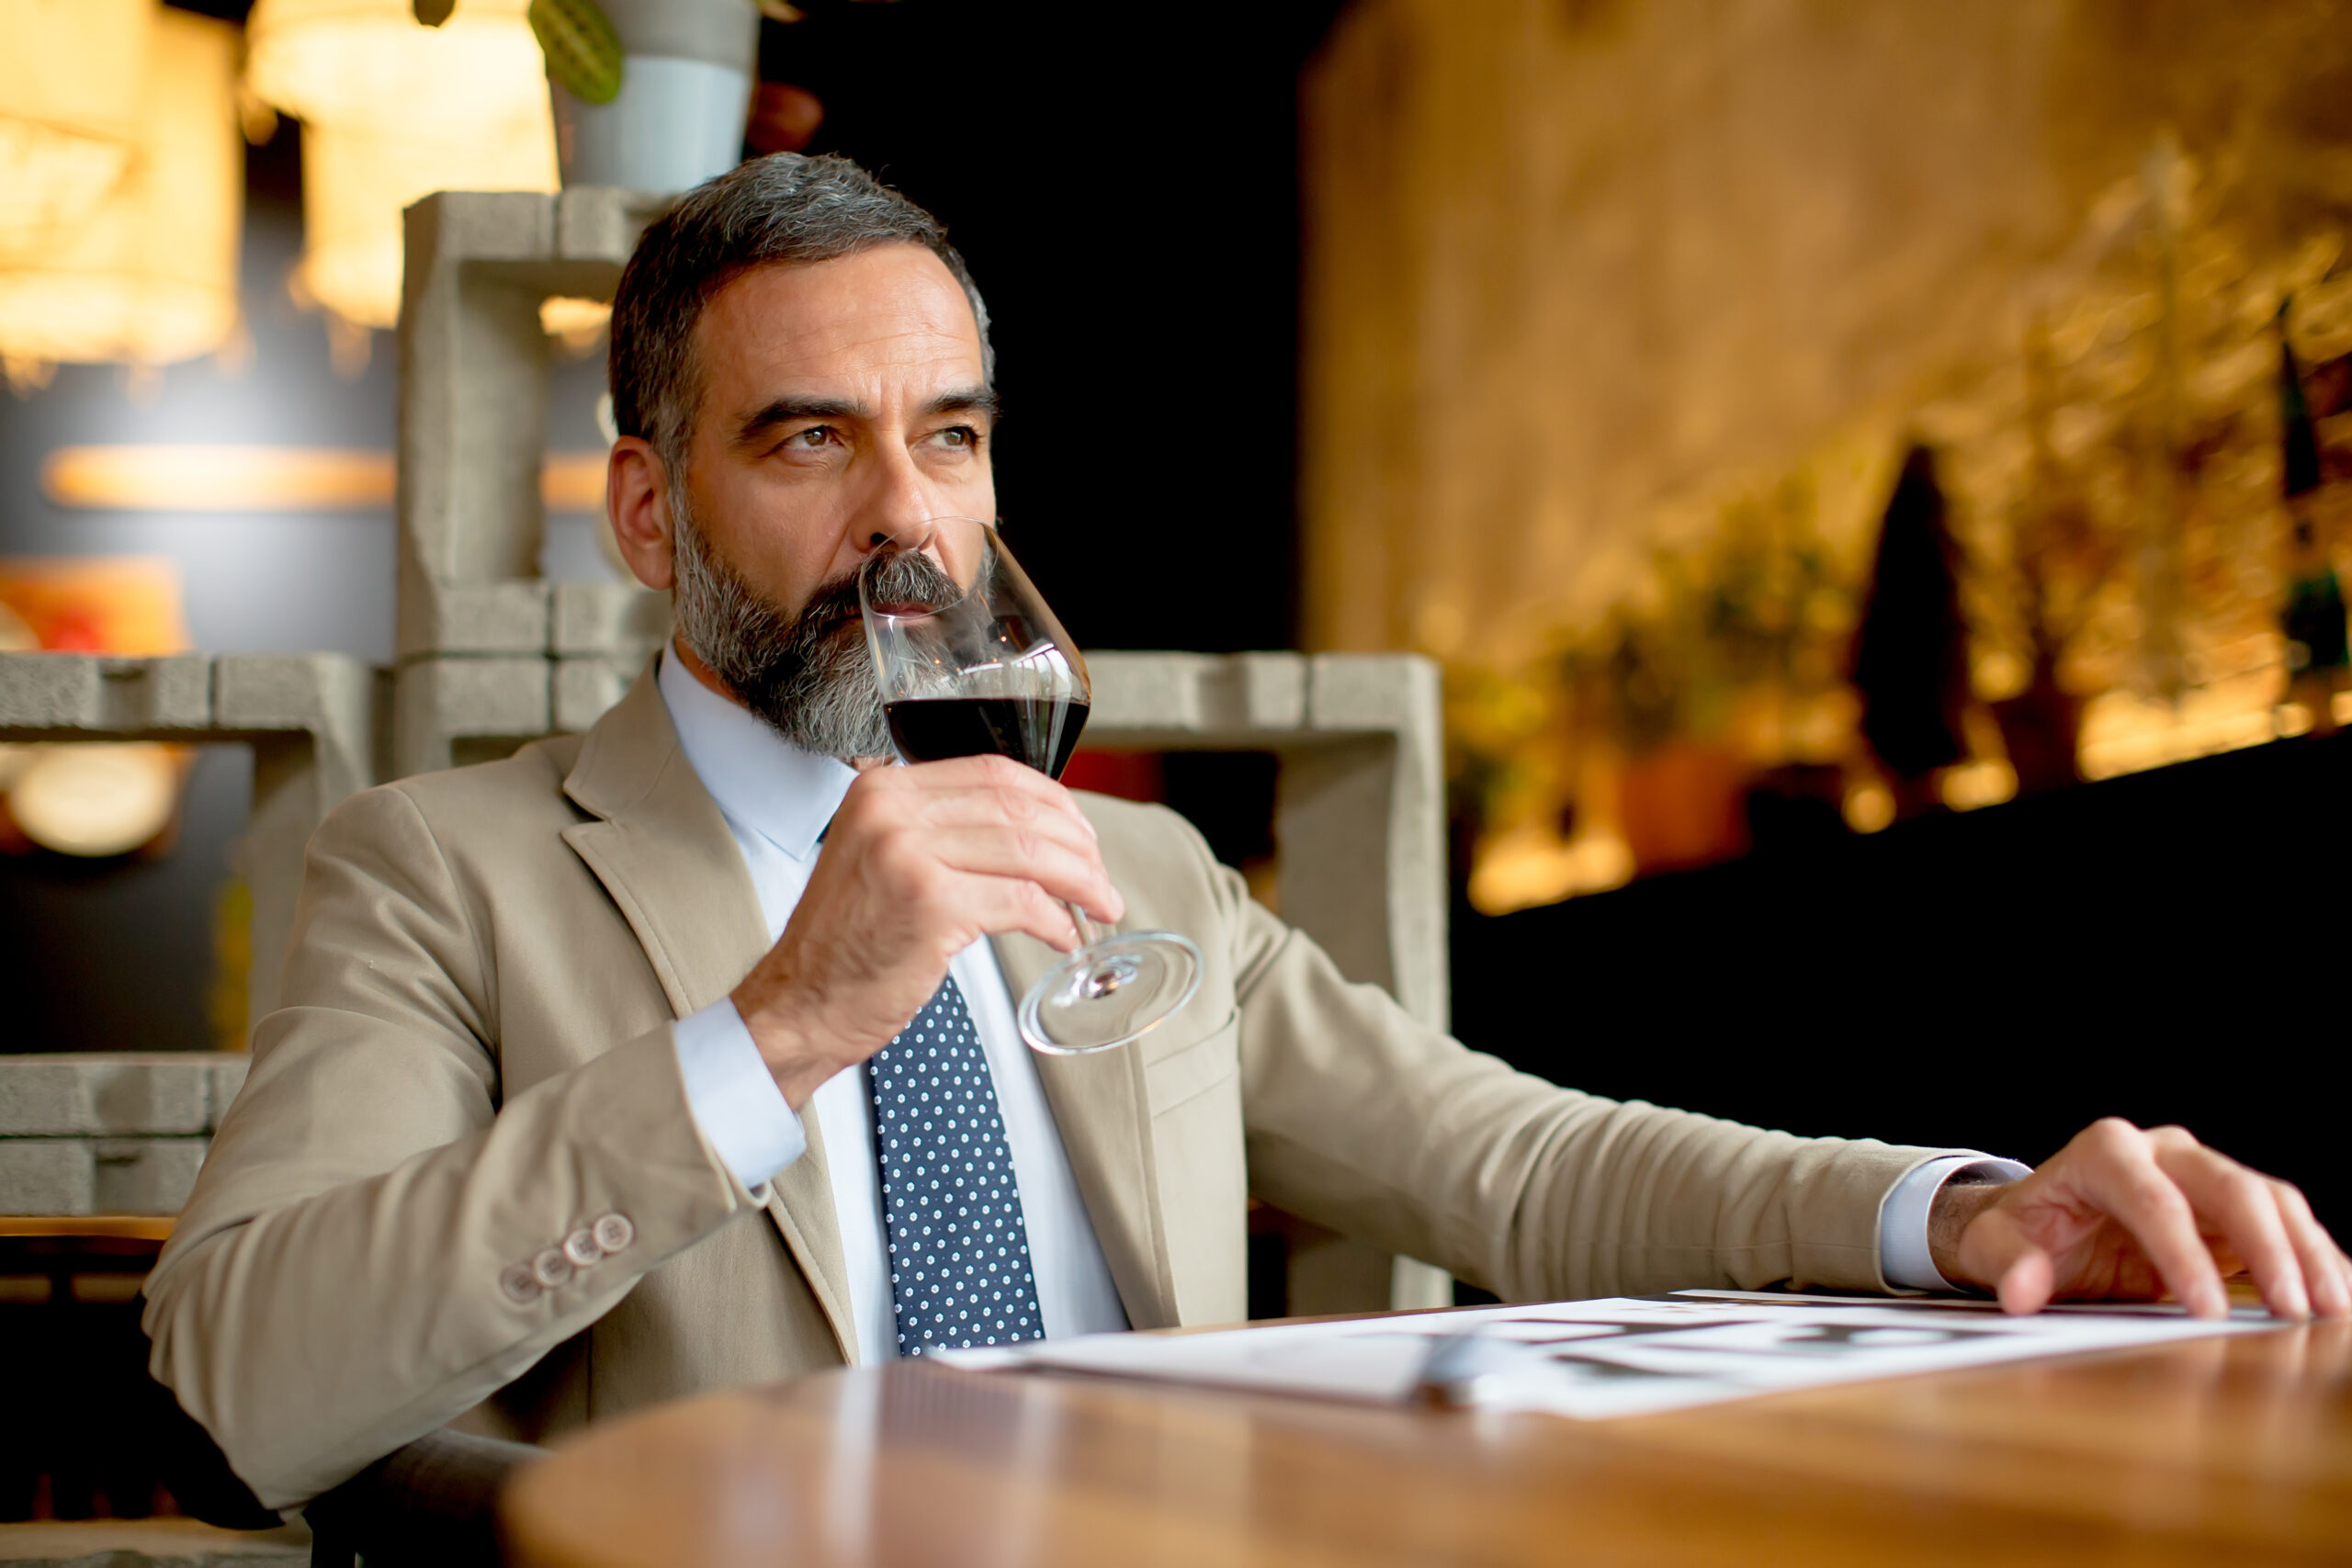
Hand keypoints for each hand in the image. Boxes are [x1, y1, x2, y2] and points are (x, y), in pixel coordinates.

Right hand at [728, 755, 1124, 1106]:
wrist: (799, 1004)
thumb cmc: (847, 944)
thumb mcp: (883, 859)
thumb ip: (942, 832)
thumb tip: (1034, 832)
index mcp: (883, 788)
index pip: (994, 773)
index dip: (1053, 802)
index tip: (1081, 835)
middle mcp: (891, 809)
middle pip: (1018, 809)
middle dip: (1077, 844)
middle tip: (1100, 878)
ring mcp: (909, 854)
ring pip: (1028, 853)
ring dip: (1079, 882)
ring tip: (1100, 907)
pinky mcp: (930, 904)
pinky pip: (1021, 902)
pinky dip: (1055, 920)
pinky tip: (1064, 935)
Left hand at [1930, 1119, 2351, 1319]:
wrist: (2046, 1223)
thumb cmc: (2025, 1231)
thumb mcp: (1995, 1246)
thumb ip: (2007, 1265)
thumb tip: (2022, 1289)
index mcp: (2103, 1153)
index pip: (2151, 1198)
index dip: (2181, 1253)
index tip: (2206, 1310)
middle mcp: (2162, 1152)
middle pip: (2228, 1186)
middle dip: (2265, 1247)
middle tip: (2290, 1309)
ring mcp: (2204, 1175)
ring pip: (2270, 1200)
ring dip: (2305, 1253)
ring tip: (2329, 1310)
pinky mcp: (2233, 1208)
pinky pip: (2286, 1224)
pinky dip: (2315, 1258)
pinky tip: (2337, 1297)